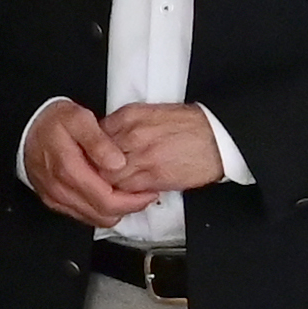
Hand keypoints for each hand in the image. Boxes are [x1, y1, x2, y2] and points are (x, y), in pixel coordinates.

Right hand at [21, 97, 152, 228]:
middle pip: (103, 215)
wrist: (25, 128)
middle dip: (128, 208)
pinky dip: (99, 210)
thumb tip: (118, 163)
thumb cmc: (53, 122)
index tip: (149, 192)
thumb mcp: (78, 119)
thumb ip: (99, 141)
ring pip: (94, 219)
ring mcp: (56, 199)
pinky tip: (108, 193)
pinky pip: (82, 216)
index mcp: (70, 171)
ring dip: (115, 210)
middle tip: (144, 194)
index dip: (133, 201)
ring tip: (128, 193)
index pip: (108, 200)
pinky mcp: (54, 202)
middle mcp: (61, 190)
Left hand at [97, 102, 230, 194]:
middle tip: (96, 177)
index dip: (90, 152)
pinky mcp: (154, 177)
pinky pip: (127, 190)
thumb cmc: (188, 126)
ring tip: (111, 187)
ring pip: (108, 177)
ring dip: (108, 184)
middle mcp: (131, 135)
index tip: (90, 160)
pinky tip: (129, 192)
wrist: (217, 137)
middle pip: (96, 158)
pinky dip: (124, 194)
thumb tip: (105, 140)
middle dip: (94, 169)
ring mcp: (141, 156)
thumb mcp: (150, 114)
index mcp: (129, 116)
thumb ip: (124, 126)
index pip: (93, 136)